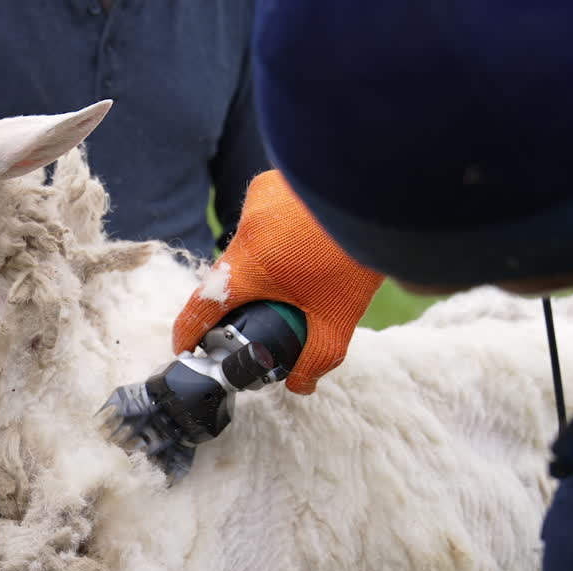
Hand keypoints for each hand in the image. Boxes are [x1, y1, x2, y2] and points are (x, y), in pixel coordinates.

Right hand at [172, 170, 383, 393]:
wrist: (386, 195)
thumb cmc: (359, 257)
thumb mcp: (339, 317)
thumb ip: (317, 358)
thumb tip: (299, 386)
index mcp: (248, 267)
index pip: (202, 305)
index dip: (189, 331)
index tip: (186, 348)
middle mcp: (244, 229)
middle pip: (229, 274)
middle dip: (240, 297)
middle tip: (263, 312)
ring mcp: (256, 200)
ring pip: (248, 243)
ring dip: (264, 260)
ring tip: (301, 269)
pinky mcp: (271, 182)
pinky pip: (263, 215)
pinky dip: (278, 230)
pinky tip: (308, 235)